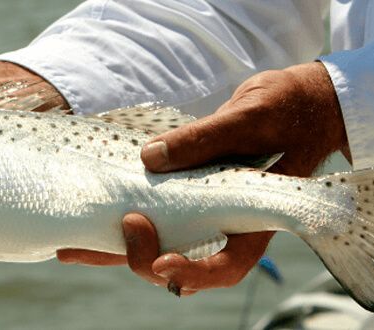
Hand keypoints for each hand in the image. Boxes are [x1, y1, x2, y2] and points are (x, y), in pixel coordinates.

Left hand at [57, 62, 348, 293]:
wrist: (301, 101)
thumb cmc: (289, 109)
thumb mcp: (252, 116)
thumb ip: (206, 139)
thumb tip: (150, 159)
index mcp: (255, 217)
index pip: (228, 264)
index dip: (194, 272)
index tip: (163, 262)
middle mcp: (225, 223)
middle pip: (181, 263)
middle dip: (142, 258)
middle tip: (125, 223)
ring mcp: (203, 210)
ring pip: (158, 244)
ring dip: (116, 251)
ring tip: (72, 248)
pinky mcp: (185, 192)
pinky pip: (151, 214)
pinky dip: (118, 220)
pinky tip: (85, 217)